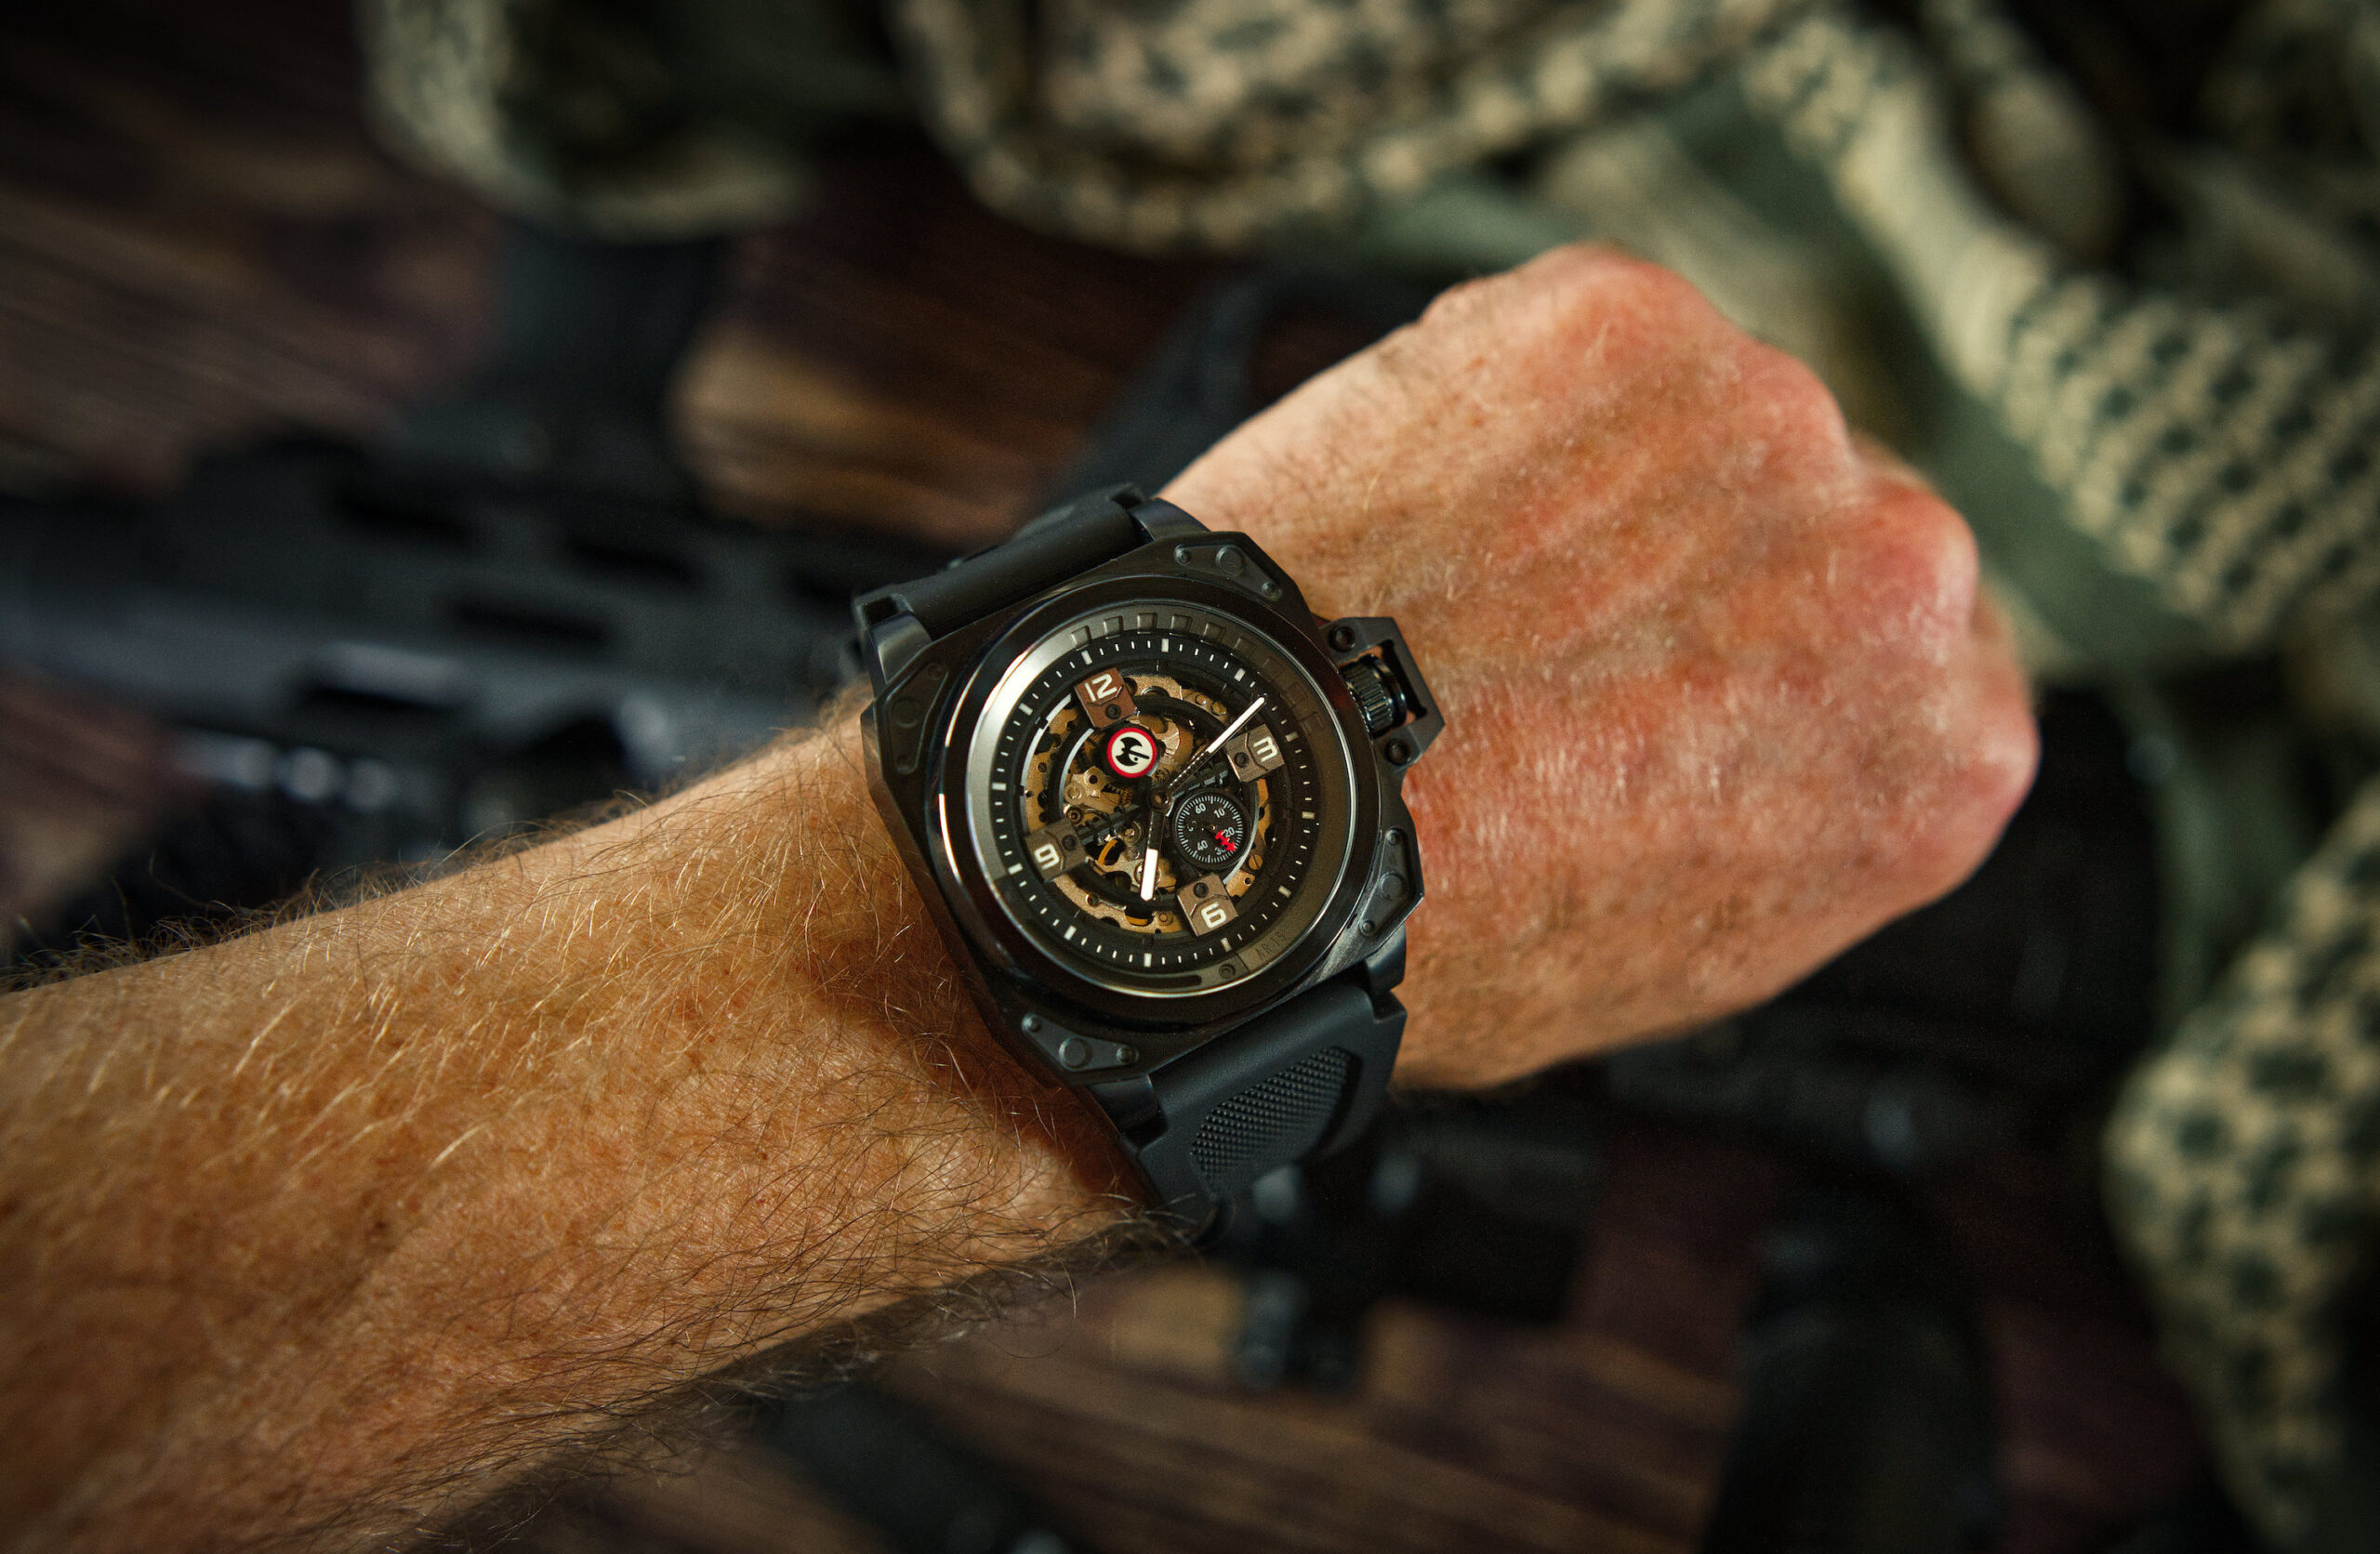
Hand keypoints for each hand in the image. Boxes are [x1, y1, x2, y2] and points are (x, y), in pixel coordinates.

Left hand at [1164, 245, 2035, 1087]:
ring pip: (1700, 417)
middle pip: (1821, 515)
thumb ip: (1796, 811)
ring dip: (1602, 473)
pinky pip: (1574, 341)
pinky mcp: (1618, 318)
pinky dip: (1500, 395)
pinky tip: (1422, 508)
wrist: (1265, 835)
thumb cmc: (1447, 928)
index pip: (1918, 650)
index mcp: (1952, 747)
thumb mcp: (1694, 949)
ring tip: (1464, 584)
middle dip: (1706, 555)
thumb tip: (1771, 739)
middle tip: (1559, 633)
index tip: (1703, 667)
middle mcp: (1902, 566)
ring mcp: (1768, 419)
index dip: (1786, 656)